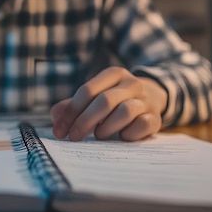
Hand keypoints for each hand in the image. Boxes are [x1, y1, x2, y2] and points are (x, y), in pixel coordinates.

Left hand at [51, 66, 166, 140]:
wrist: (153, 97)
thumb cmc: (115, 99)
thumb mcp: (95, 95)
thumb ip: (72, 105)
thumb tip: (56, 117)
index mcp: (113, 74)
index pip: (87, 91)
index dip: (70, 112)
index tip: (59, 131)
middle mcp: (132, 83)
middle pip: (104, 102)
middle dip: (84, 122)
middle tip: (73, 137)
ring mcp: (146, 100)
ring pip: (125, 112)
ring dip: (106, 128)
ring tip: (99, 135)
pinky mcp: (155, 118)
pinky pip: (141, 126)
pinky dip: (128, 134)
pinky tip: (121, 137)